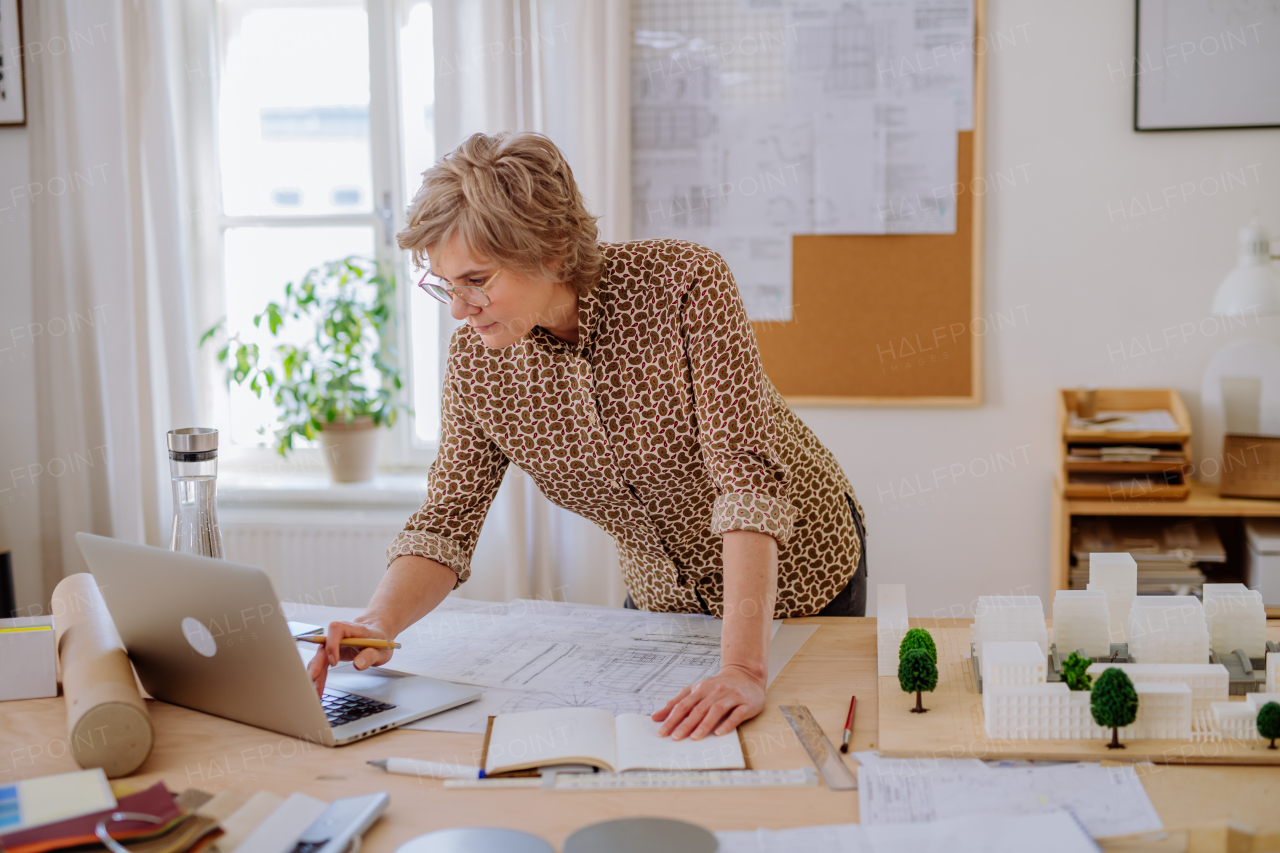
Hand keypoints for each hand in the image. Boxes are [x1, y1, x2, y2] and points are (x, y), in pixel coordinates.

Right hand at [306, 619, 394, 696]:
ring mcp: (334, 643)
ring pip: (320, 657)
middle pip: (323, 646)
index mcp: (354, 629)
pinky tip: (317, 687)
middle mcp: (340, 634)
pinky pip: (322, 663)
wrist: (377, 634)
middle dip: (316, 663)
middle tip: (313, 679)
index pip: (336, 629)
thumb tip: (357, 664)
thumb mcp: (381, 650)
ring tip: (314, 691)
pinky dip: (319, 676)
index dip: (332, 644)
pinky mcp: (331, 652)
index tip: (334, 662)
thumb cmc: (379, 640)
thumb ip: (370, 656)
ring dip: (315, 673)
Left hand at [651, 665, 765, 739]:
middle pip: (698, 709)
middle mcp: (715, 691)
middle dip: (686, 724)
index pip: (683, 705)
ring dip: (704, 724)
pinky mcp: (746, 704)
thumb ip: (676, 703)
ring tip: (694, 738)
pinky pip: (736, 714)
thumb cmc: (717, 686)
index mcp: (701, 689)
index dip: (672, 718)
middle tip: (675, 738)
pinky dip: (727, 724)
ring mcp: (731, 697)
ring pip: (716, 710)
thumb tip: (656, 717)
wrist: (746, 675)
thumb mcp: (695, 690)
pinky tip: (719, 733)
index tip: (662, 732)